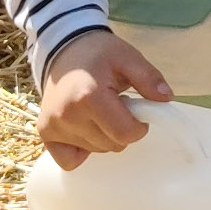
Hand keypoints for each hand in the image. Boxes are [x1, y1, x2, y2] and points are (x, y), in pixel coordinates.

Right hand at [36, 30, 173, 167]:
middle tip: (114, 106)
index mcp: (90, 96)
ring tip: (97, 111)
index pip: (125, 134)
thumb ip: (148, 77)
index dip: (138, 126)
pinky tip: (83, 128)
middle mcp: (67, 115)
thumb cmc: (98, 53)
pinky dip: (81, 150)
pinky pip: (70, 161)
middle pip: (112, 145)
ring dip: (103, 136)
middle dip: (121, 130)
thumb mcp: (127, 57)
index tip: (135, 110)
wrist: (63, 48)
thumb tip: (166, 98)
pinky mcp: (44, 133)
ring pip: (95, 151)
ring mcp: (53, 126)